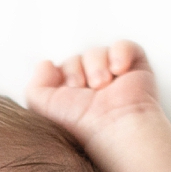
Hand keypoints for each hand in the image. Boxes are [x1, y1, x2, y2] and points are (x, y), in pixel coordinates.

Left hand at [26, 42, 158, 147]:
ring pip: (97, 52)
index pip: (63, 67)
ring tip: (102, 85)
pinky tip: (119, 70)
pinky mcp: (135, 68)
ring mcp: (115, 76)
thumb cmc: (80, 122)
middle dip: (79, 71)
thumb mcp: (43, 106)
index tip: (72, 90)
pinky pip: (124, 46)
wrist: (112, 125)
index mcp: (74, 95)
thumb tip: (46, 63)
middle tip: (87, 90)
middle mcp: (93, 85)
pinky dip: (120, 53)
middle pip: (78, 57)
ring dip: (97, 66)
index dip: (65, 74)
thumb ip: (35, 86)